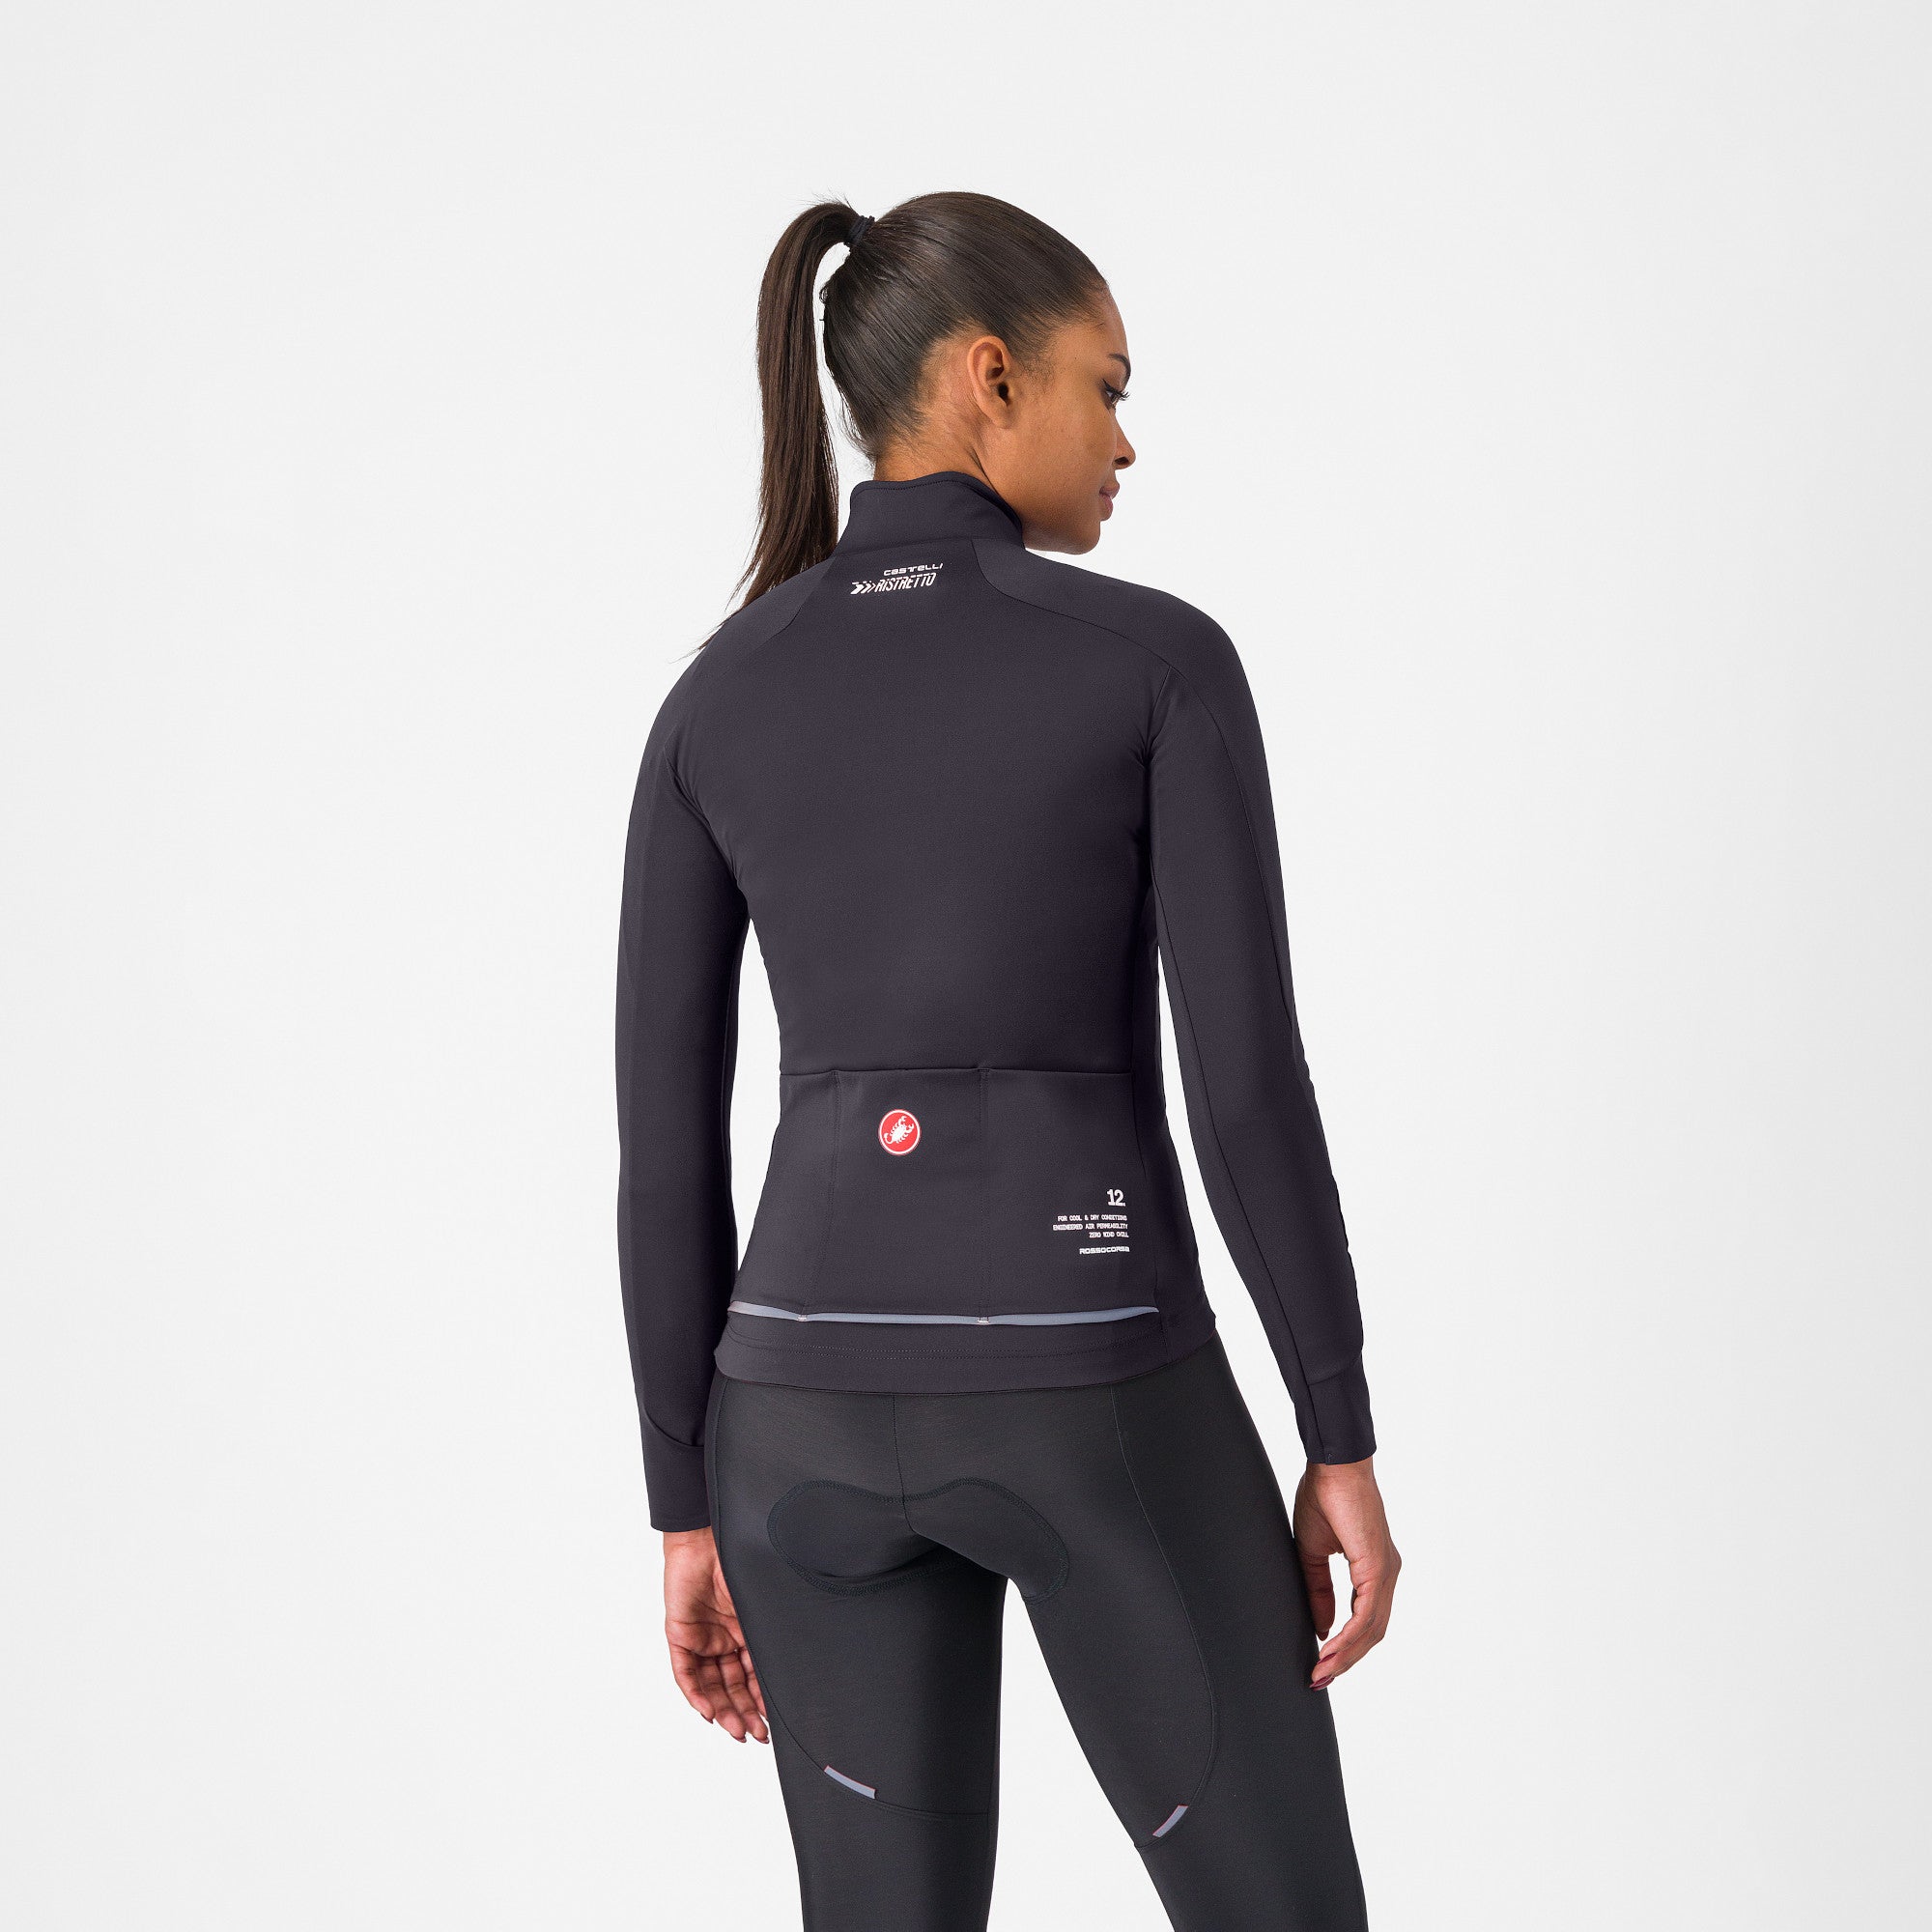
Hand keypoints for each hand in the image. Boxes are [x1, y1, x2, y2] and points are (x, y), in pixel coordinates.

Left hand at [663, 1527, 768, 1741]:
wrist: (708, 1535)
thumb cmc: (738, 1558)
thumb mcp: (761, 1602)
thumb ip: (770, 1631)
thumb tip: (799, 1663)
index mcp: (745, 1631)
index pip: (752, 1674)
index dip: (761, 1699)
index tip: (773, 1722)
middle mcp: (723, 1639)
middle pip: (732, 1686)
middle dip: (745, 1713)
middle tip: (757, 1736)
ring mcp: (701, 1638)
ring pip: (711, 1685)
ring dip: (723, 1710)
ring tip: (737, 1731)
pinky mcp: (679, 1634)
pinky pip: (685, 1672)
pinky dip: (696, 1693)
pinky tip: (709, 1712)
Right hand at [1292, 1456, 1399, 1690]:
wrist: (1333, 1465)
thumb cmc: (1324, 1497)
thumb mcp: (1313, 1553)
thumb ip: (1320, 1591)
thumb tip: (1322, 1630)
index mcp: (1375, 1569)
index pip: (1365, 1621)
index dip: (1345, 1647)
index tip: (1321, 1666)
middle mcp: (1387, 1574)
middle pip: (1372, 1633)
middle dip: (1346, 1660)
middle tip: (1319, 1679)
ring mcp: (1386, 1571)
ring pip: (1371, 1629)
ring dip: (1346, 1655)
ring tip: (1320, 1672)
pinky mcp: (1378, 1567)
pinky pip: (1366, 1614)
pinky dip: (1348, 1636)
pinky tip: (1328, 1649)